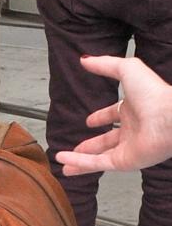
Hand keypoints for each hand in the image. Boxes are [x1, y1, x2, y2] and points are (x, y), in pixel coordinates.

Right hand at [55, 55, 171, 174]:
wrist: (169, 117)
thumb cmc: (154, 93)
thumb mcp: (126, 69)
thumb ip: (105, 64)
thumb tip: (85, 60)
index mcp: (134, 109)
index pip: (114, 115)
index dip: (101, 117)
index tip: (89, 121)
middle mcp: (132, 130)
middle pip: (107, 140)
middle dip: (91, 145)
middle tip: (77, 148)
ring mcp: (129, 147)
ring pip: (100, 156)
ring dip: (81, 161)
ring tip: (64, 165)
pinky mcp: (125, 161)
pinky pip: (98, 164)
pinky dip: (80, 163)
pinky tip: (63, 161)